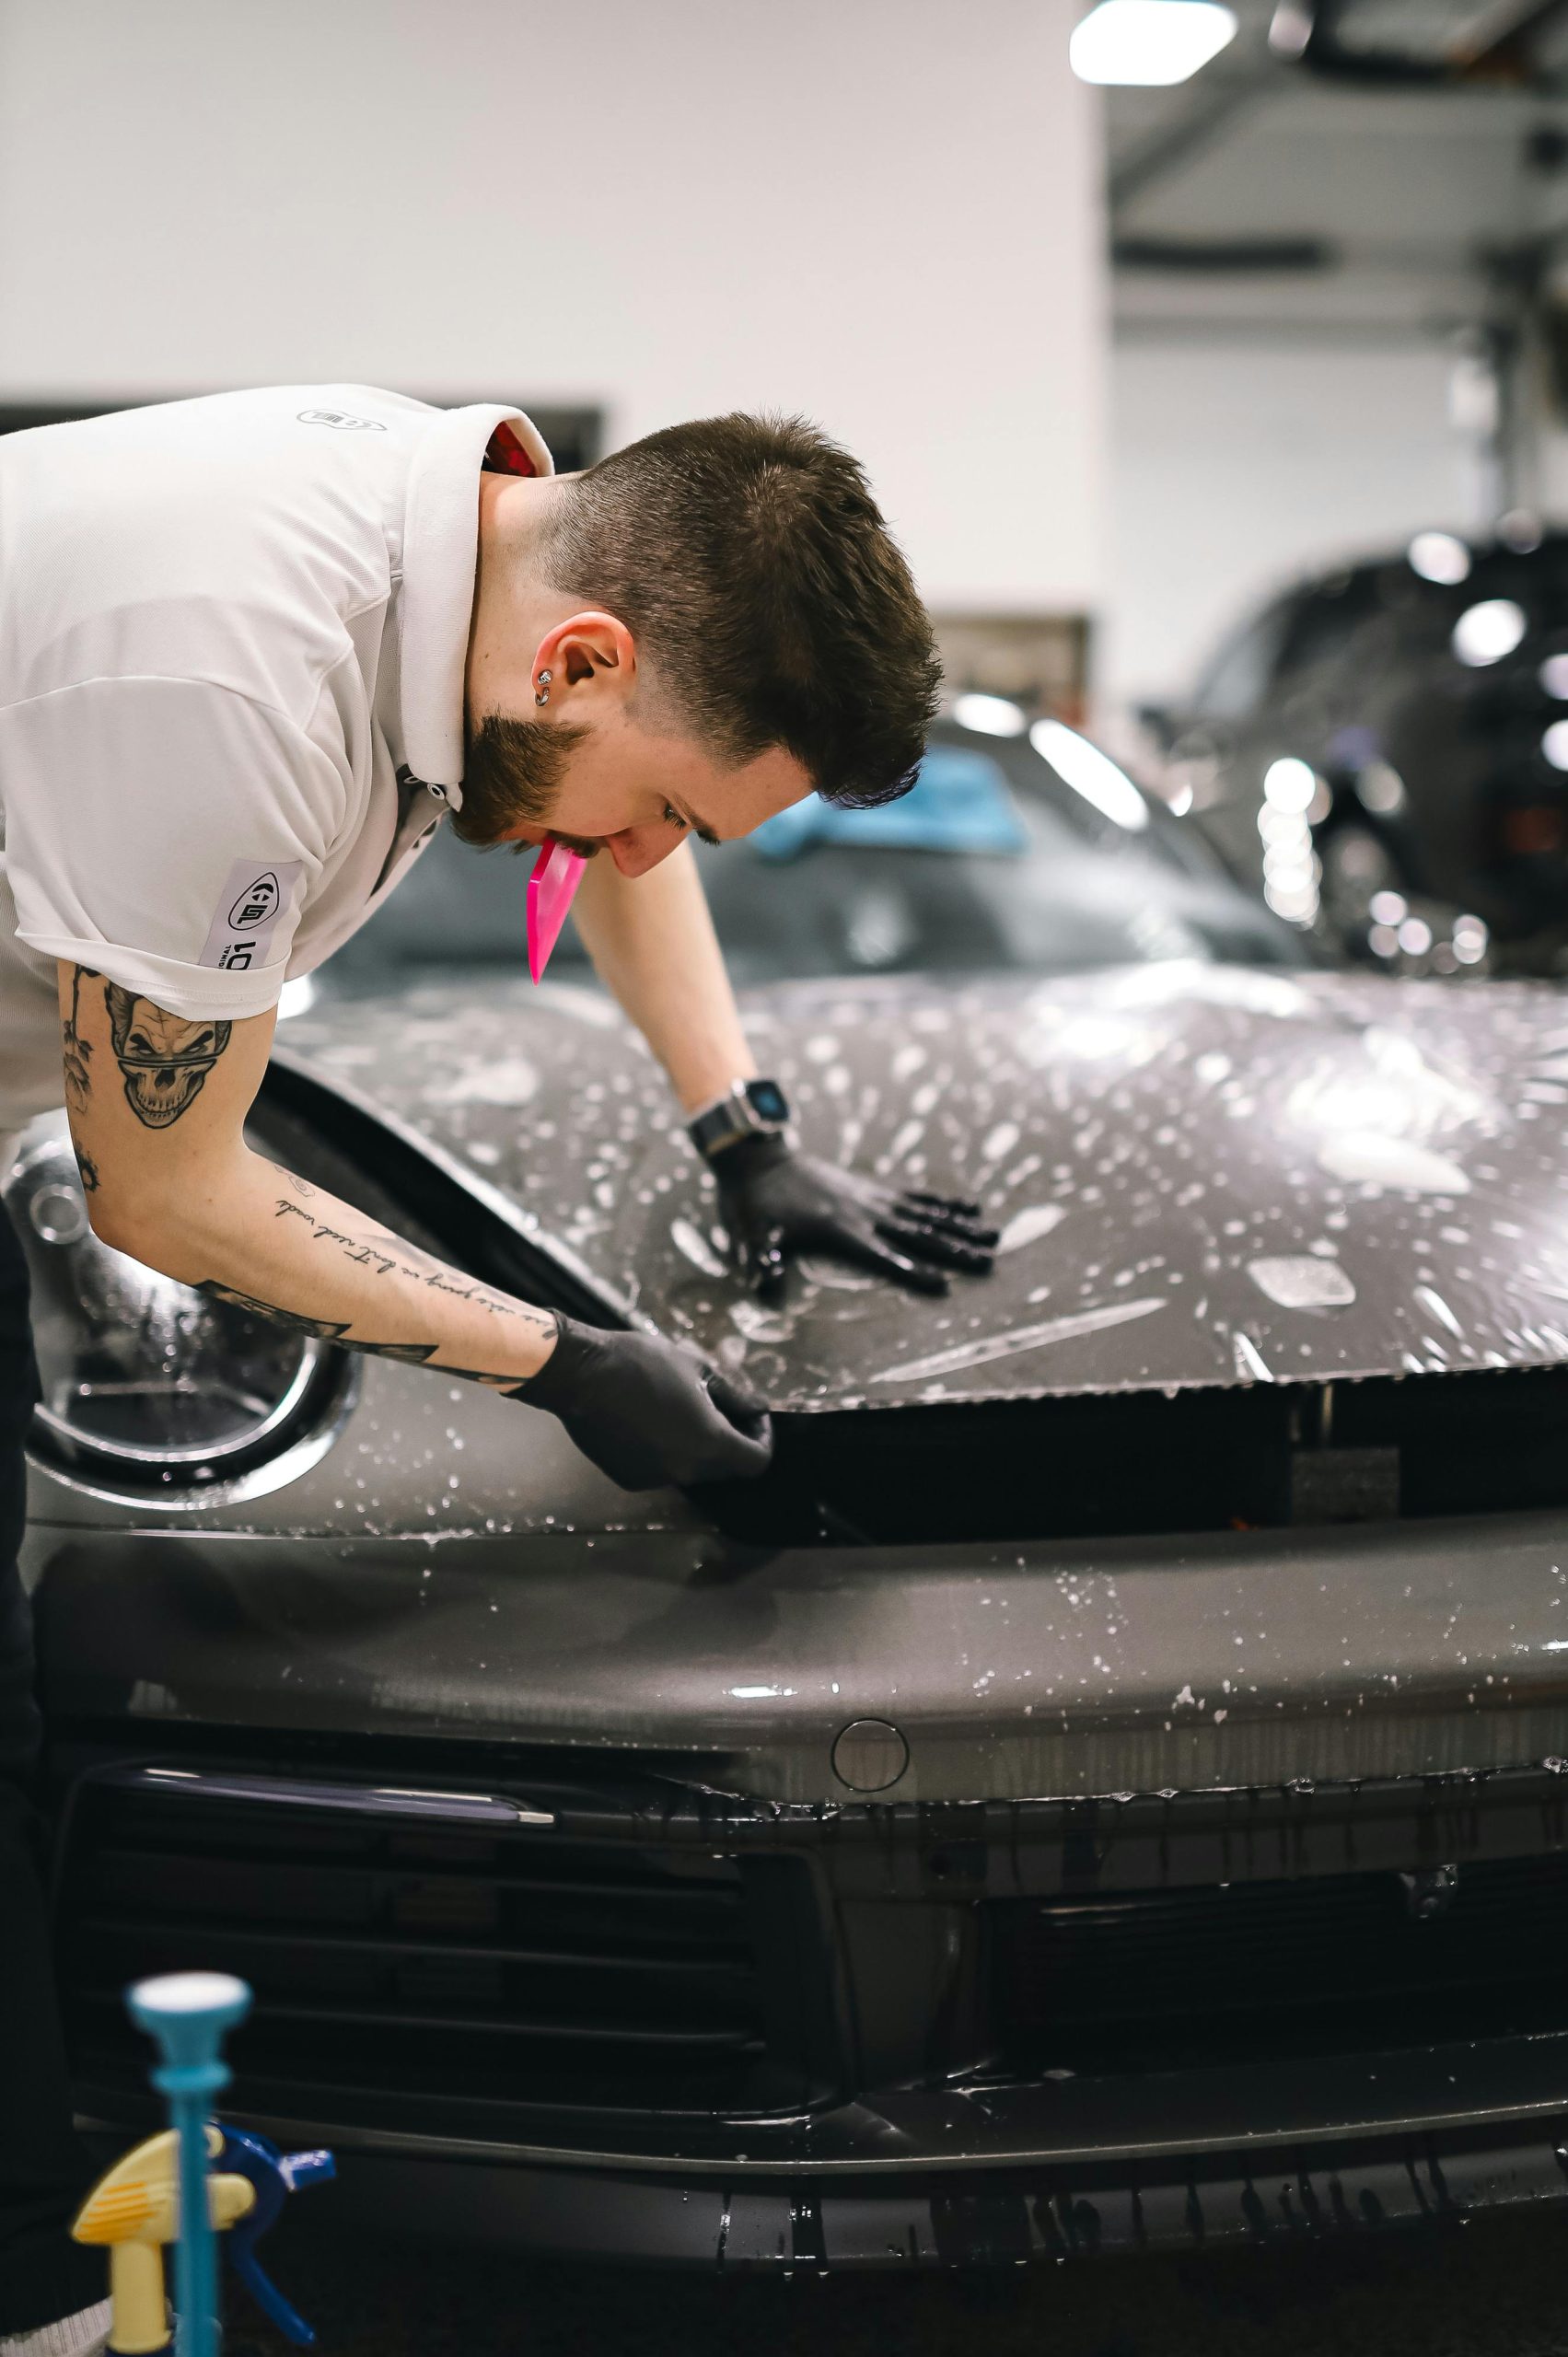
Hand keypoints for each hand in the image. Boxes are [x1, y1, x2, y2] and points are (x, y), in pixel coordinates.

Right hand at [518, 1315, 772, 1488]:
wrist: (582, 1375)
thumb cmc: (642, 1363)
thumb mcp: (697, 1369)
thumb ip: (735, 1395)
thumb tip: (758, 1407)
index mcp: (709, 1442)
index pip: (756, 1461)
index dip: (762, 1439)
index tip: (751, 1416)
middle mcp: (686, 1470)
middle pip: (727, 1468)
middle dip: (731, 1441)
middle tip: (720, 1407)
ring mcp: (656, 1478)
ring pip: (693, 1470)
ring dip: (697, 1446)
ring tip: (680, 1410)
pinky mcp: (630, 1479)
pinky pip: (663, 1470)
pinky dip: (667, 1452)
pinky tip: (651, 1422)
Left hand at [710, 1135, 997, 1296]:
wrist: (760, 1159)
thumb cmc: (755, 1205)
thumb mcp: (751, 1233)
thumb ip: (761, 1257)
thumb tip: (763, 1283)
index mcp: (839, 1230)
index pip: (881, 1256)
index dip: (910, 1271)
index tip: (942, 1286)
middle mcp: (864, 1213)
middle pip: (917, 1235)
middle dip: (954, 1250)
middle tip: (988, 1263)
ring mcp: (873, 1198)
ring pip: (926, 1215)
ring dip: (961, 1228)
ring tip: (994, 1237)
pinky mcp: (875, 1188)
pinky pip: (917, 1196)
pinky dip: (945, 1202)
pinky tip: (971, 1207)